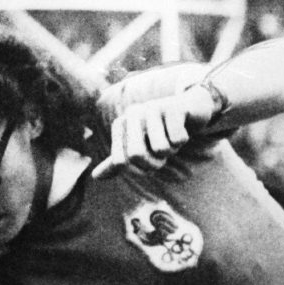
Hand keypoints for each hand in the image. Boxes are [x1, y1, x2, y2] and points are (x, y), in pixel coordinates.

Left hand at [92, 84, 221, 177]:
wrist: (189, 109)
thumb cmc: (161, 131)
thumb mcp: (139, 147)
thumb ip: (117, 161)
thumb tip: (95, 177)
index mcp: (120, 124)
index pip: (121, 162)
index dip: (139, 168)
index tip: (148, 157)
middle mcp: (132, 113)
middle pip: (137, 155)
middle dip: (155, 161)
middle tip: (163, 151)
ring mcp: (152, 108)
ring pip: (161, 148)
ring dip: (172, 149)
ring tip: (172, 137)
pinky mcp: (173, 107)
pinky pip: (178, 139)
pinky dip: (183, 139)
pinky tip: (182, 127)